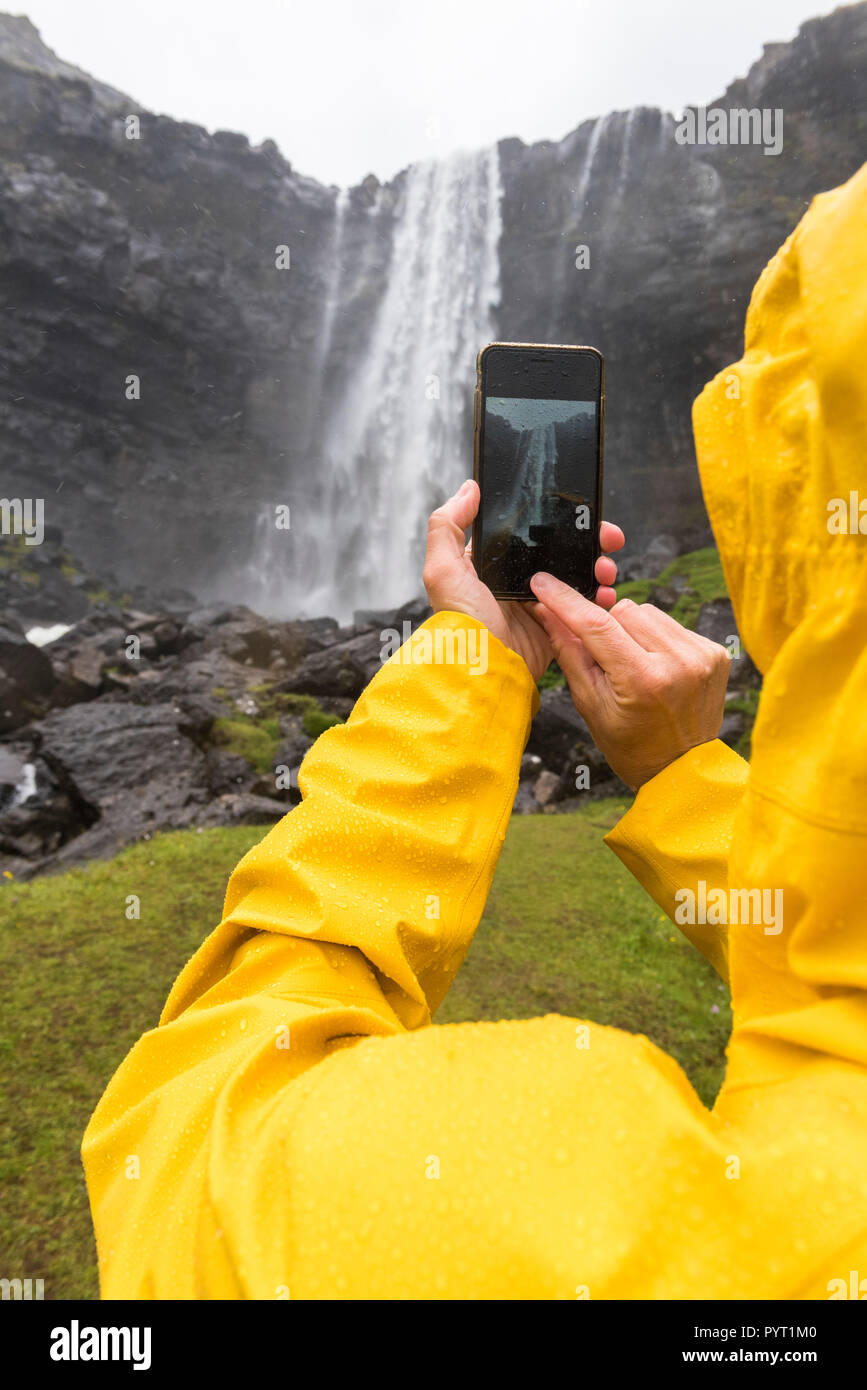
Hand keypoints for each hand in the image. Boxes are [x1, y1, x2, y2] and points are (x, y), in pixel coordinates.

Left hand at [422, 479, 623, 683]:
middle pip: (558, 551)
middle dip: (587, 543)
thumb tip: (469, 488)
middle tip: (609, 540)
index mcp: (490, 564)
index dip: (556, 520)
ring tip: (607, 570)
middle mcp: (513, 581)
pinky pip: (579, 607)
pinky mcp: (552, 626)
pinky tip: (605, 595)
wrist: (484, 671)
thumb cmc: (461, 623)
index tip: (583, 513)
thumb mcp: (443, 571)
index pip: (528, 532)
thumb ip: (448, 525)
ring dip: (596, 569)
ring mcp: (536, 604)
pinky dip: (596, 600)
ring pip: (574, 577)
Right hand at [528, 575, 730, 789]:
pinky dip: (657, 638)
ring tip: (634, 665)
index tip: (541, 582)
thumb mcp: (590, 705)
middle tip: (607, 661)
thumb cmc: (631, 745)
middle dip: (606, 628)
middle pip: (623, 610)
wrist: (682, 770)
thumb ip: (569, 653)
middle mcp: (677, 662)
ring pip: (648, 611)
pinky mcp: (715, 651)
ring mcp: (701, 655)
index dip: (564, 600)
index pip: (596, 625)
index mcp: (642, 680)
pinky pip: (672, 624)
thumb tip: (545, 612)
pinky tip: (657, 667)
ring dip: (632, 630)